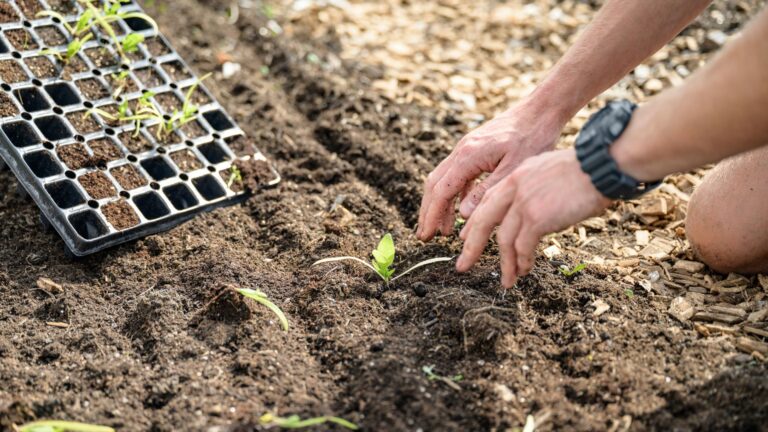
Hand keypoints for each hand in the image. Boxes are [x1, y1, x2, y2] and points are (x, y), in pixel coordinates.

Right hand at [416, 101, 564, 240]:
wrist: (541, 110)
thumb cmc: (533, 137)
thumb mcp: (513, 170)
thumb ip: (486, 193)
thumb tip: (462, 215)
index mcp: (468, 157)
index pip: (441, 191)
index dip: (432, 216)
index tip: (427, 235)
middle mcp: (461, 151)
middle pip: (434, 185)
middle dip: (428, 212)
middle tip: (426, 235)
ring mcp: (466, 149)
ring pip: (443, 179)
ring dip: (440, 205)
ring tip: (443, 229)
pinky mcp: (475, 149)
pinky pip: (456, 175)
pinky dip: (454, 194)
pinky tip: (461, 209)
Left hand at [456, 149, 610, 287]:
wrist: (601, 166)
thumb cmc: (585, 171)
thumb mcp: (547, 172)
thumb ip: (532, 189)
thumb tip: (529, 212)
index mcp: (516, 176)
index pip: (487, 202)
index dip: (475, 223)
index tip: (467, 239)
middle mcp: (514, 188)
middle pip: (484, 222)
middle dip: (471, 247)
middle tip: (463, 265)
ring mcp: (524, 203)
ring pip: (504, 239)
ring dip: (505, 263)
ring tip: (506, 280)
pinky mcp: (537, 217)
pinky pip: (523, 246)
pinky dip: (522, 261)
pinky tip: (524, 270)